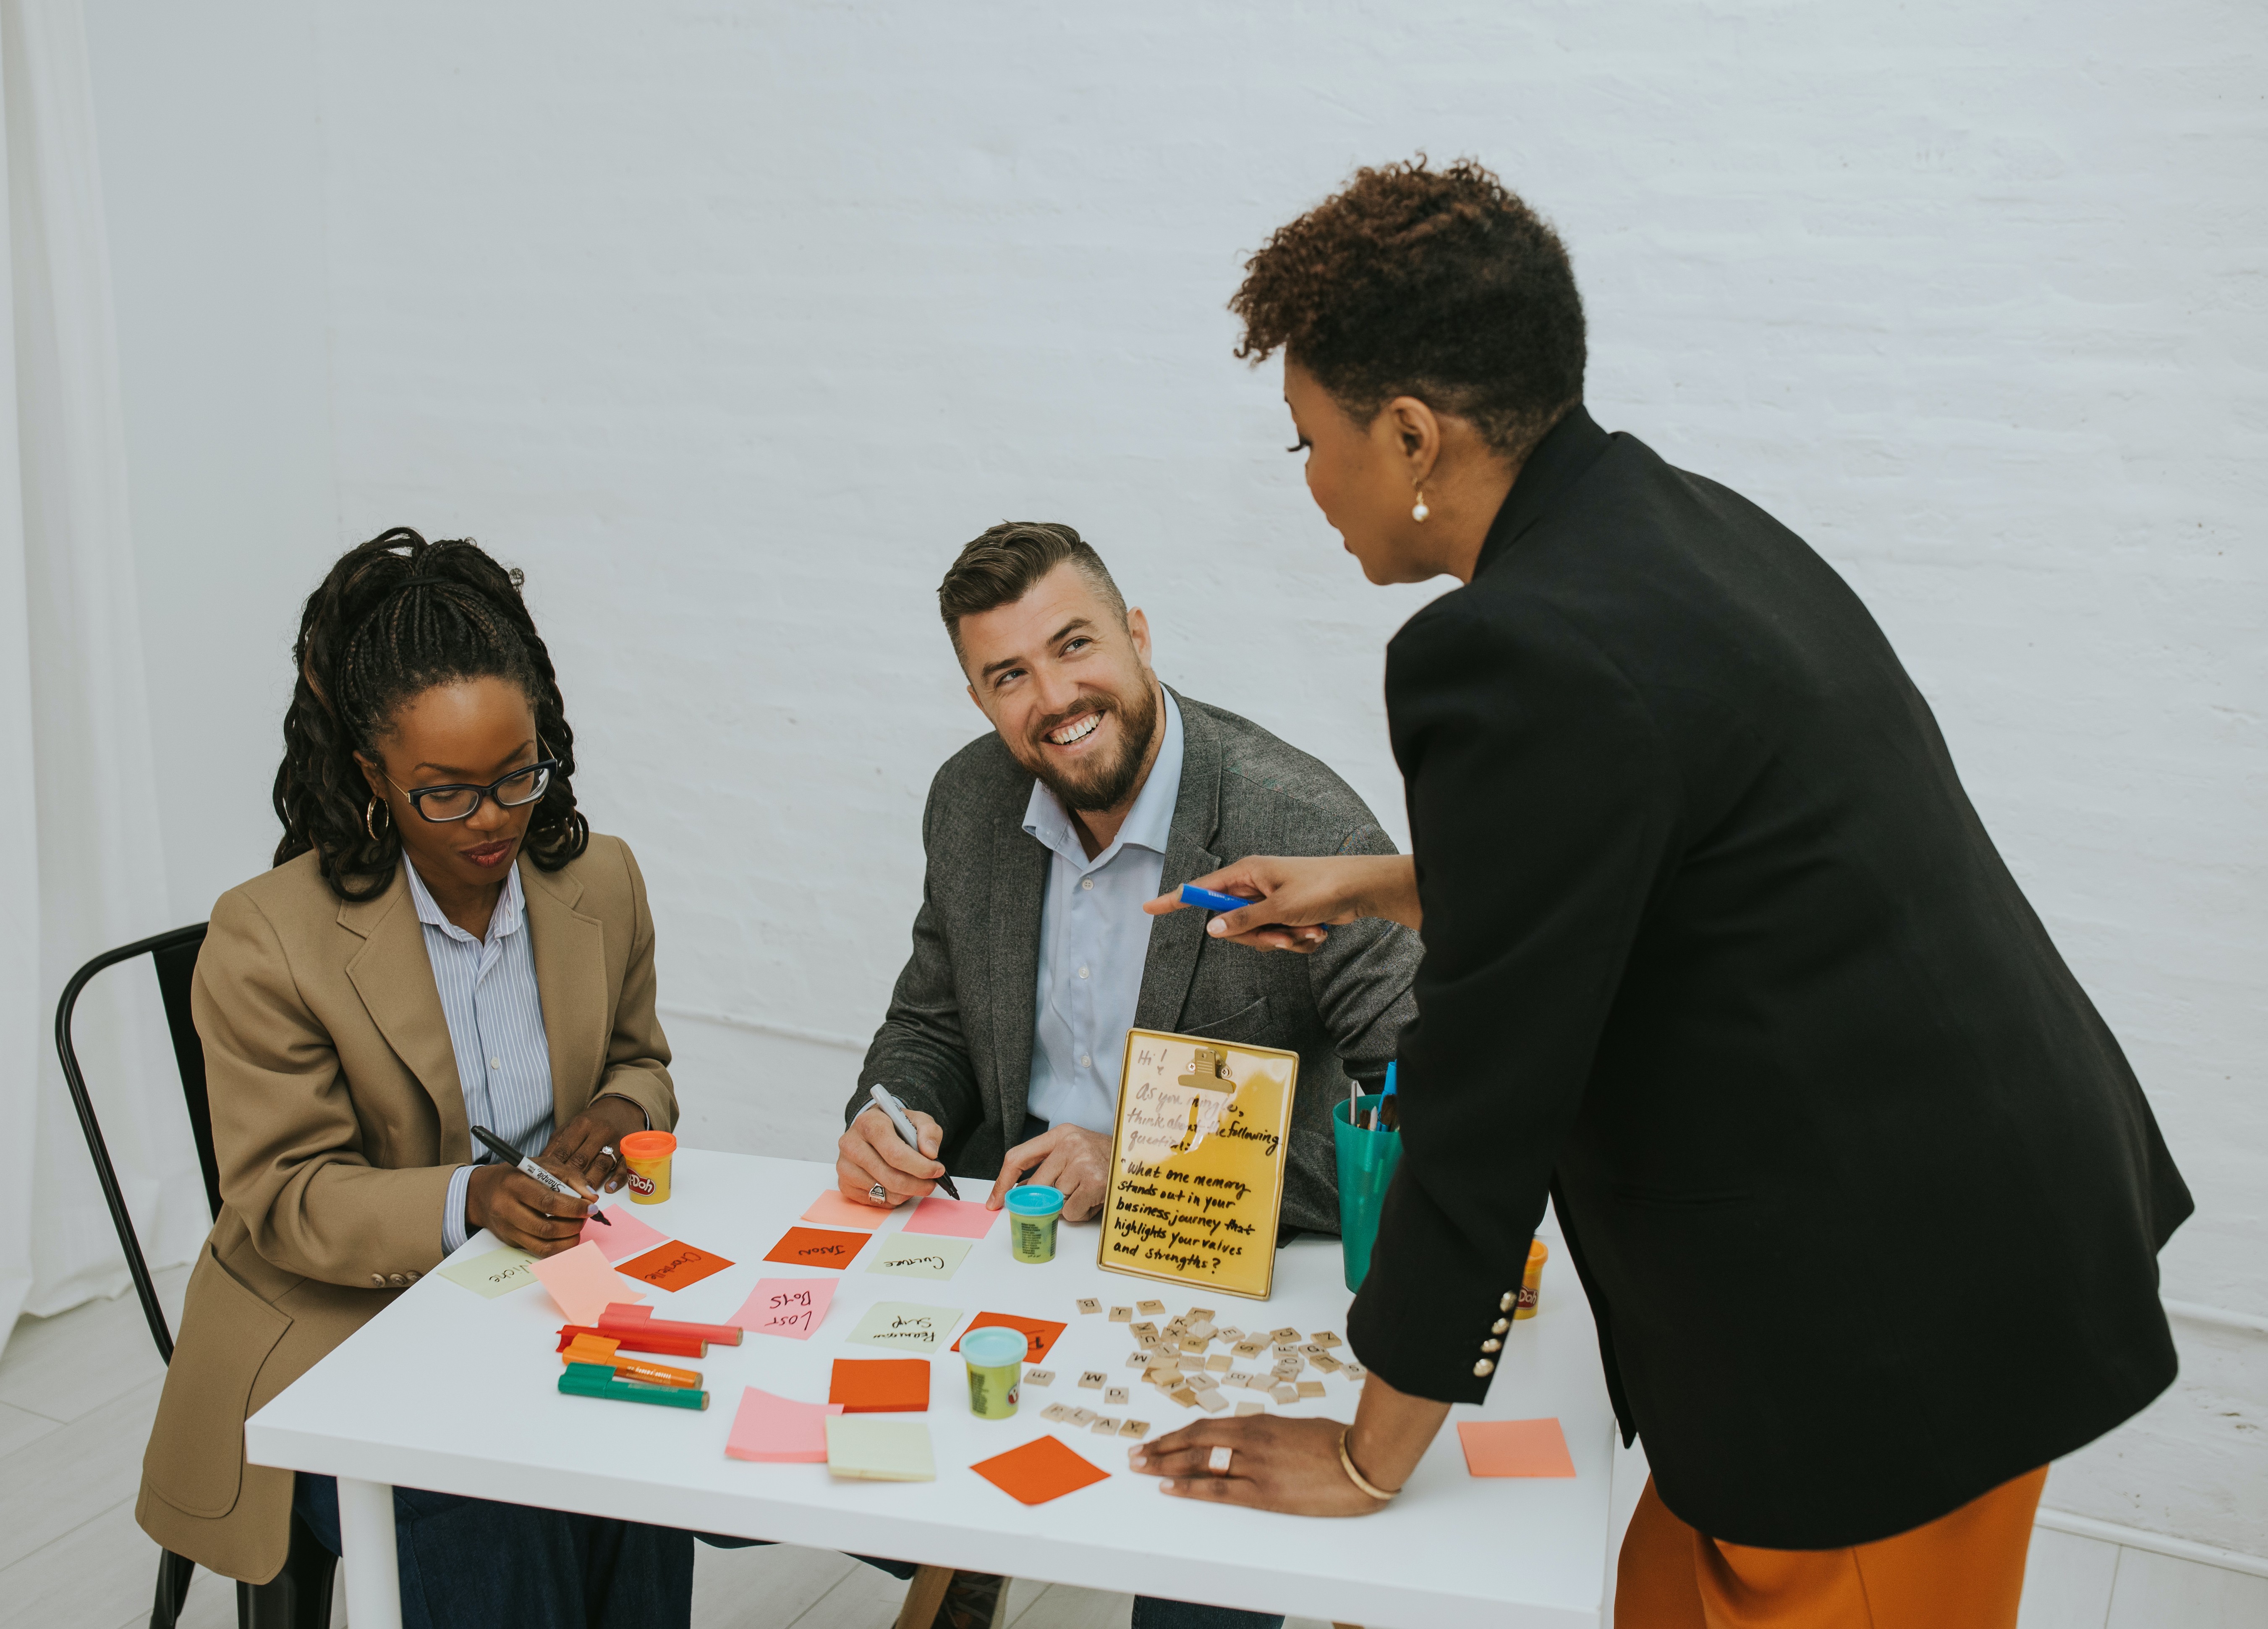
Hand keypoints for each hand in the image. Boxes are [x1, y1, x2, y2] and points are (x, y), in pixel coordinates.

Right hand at [466, 1161, 590, 1256]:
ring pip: (543, 1244)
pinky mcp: (511, 1241)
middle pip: (546, 1227)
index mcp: (515, 1184)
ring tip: (578, 1225)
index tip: (591, 1208)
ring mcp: (508, 1229)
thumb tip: (591, 1198)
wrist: (482, 1192)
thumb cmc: (517, 1175)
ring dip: (569, 1238)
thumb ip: (569, 1176)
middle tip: (586, 1216)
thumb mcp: (542, 1165)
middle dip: (574, 1225)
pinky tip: (568, 1237)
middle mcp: (507, 1209)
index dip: (573, 1208)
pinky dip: (559, 1248)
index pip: (548, 1202)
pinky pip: (539, 1251)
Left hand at [543, 1095, 647, 1193]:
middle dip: (569, 1178)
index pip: (565, 1149)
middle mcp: (600, 1131)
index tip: (545, 1183)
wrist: (622, 1107)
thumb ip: (557, 1143)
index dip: (554, 1167)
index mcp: (583, 1124)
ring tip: (580, 1197)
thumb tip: (539, 1164)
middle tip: (559, 1195)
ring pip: (601, 1164)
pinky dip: (616, 1179)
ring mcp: (616, 1141)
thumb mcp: (572, 1125)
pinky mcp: (628, 1150)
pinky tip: (608, 1188)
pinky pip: (623, 1166)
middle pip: (582, 1159)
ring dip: (590, 1181)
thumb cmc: (593, 1121)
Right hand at [837, 1105, 944, 1206]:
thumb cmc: (895, 1127)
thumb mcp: (917, 1120)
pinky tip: (898, 1185)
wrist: (872, 1131)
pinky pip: (876, 1201)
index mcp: (869, 1124)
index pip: (895, 1153)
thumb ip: (928, 1132)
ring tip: (914, 1181)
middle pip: (890, 1177)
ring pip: (884, 1192)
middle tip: (931, 1183)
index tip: (937, 1170)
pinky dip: (893, 1198)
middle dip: (917, 1184)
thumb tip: (930, 1153)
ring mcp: (845, 1167)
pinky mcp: (845, 1185)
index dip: (920, 1166)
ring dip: (907, 1192)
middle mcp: (851, 1144)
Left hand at [986, 1123, 1109, 1218]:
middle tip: (1068, 1193)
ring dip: (1069, 1204)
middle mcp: (1070, 1144)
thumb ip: (1048, 1166)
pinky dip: (1082, 1212)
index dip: (1002, 1182)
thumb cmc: (1107, 1158)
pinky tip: (1095, 1198)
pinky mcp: (1094, 1182)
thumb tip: (1019, 1192)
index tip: (995, 1201)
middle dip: (1047, 1199)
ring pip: (1055, 1201)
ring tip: (1089, 1191)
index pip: (1018, 1157)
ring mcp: (1082, 1162)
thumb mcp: (1075, 1151)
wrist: (1142, 1159)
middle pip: (1036, 1186)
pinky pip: (1071, 1212)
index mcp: (1061, 1134)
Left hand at [1128, 1362, 1450, 1514]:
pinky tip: (1169, 1488)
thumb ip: (1269, 1434)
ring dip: (1166, 1465)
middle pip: (1194, 1441)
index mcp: (1258, 1423)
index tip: (1156, 1440)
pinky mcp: (1264, 1493)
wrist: (1362, 1462)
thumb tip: (1251, 1439)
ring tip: (1141, 1467)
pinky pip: (1218, 1489)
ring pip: (1199, 1462)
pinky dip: (1190, 1488)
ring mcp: (1254, 1466)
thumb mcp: (1296, 1429)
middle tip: (1135, 1453)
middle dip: (1161, 1448)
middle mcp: (1250, 1440)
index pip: (1206, 1427)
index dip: (1177, 1434)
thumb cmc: (1335, 1444)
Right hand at [1144, 854, 1420, 952]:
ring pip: (1256, 936)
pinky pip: (1277, 939)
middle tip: (1284, 933)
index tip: (1148, 909)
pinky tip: (1316, 931)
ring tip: (1307, 930)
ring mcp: (1270, 901)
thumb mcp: (1280, 907)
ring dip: (1283, 940)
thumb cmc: (1322, 888)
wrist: (1361, 890)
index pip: (1201, 888)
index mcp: (1247, 874)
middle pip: (1232, 923)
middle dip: (1258, 936)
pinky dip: (1297, 940)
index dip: (1175, 900)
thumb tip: (1213, 928)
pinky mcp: (1286, 914)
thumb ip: (1244, 919)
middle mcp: (1255, 886)